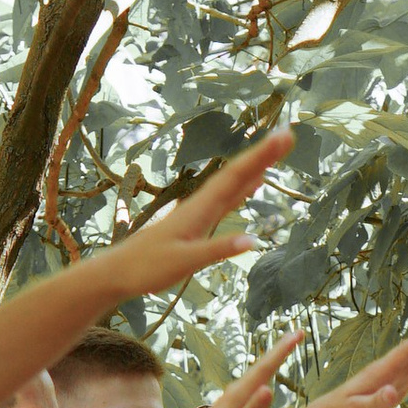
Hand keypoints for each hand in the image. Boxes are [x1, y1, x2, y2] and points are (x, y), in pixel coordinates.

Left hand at [107, 133, 284, 296]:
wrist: (119, 271)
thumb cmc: (147, 267)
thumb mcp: (183, 262)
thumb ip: (216, 250)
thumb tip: (252, 241)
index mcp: (199, 209)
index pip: (235, 177)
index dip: (260, 156)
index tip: (282, 137)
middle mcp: (201, 204)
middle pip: (237, 173)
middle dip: (263, 154)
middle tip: (288, 135)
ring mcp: (200, 212)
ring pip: (233, 184)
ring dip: (255, 167)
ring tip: (277, 151)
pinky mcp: (198, 223)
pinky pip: (227, 200)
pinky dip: (243, 188)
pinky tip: (253, 184)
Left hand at [167, 336, 297, 407]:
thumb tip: (269, 388)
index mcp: (240, 394)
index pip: (266, 368)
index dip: (283, 351)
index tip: (297, 335)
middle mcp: (237, 388)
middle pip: (263, 364)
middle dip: (281, 348)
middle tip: (298, 334)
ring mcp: (233, 392)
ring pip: (257, 370)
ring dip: (273, 357)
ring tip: (287, 346)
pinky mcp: (232, 398)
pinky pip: (253, 378)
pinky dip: (264, 369)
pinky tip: (267, 371)